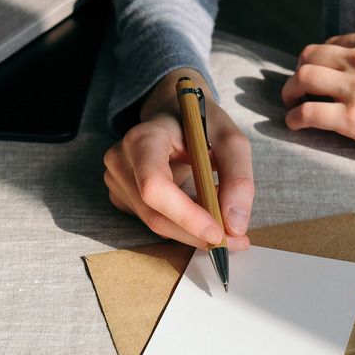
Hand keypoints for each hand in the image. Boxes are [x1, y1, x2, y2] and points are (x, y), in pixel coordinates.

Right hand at [104, 68, 253, 249]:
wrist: (174, 114)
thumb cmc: (201, 124)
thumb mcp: (231, 140)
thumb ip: (238, 178)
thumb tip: (235, 225)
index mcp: (143, 139)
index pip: (155, 187)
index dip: (186, 216)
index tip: (219, 232)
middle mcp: (121, 160)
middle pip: (155, 215)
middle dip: (197, 234)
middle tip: (235, 240)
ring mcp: (116, 180)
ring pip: (156, 224)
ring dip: (193, 229)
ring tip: (222, 213)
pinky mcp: (121, 195)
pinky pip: (154, 221)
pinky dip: (181, 224)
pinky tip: (199, 208)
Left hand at [282, 30, 354, 191]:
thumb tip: (349, 75)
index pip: (331, 44)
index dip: (317, 62)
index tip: (315, 77)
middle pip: (309, 57)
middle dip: (297, 74)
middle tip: (295, 92)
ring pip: (302, 80)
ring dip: (289, 93)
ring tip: (291, 106)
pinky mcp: (354, 119)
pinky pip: (306, 113)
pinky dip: (293, 118)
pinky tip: (295, 126)